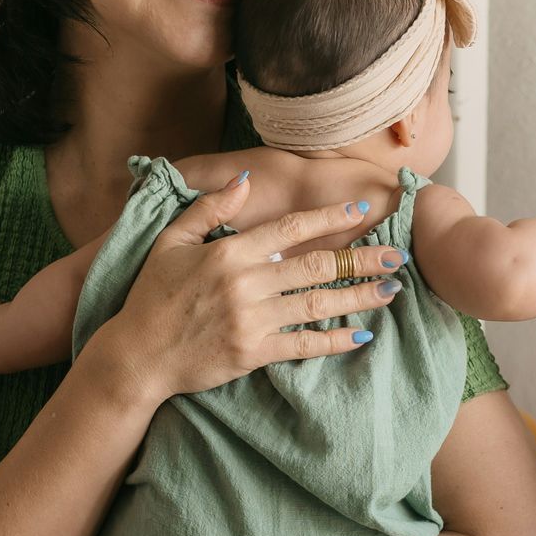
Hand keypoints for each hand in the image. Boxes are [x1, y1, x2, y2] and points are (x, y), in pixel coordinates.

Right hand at [81, 177, 407, 404]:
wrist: (138, 356)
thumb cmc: (153, 296)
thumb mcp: (171, 242)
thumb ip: (209, 208)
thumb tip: (245, 180)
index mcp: (228, 252)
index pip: (290, 228)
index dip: (329, 217)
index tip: (362, 210)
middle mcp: (244, 283)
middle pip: (316, 266)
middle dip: (361, 259)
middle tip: (397, 255)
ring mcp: (251, 319)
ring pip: (317, 304)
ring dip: (359, 297)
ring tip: (391, 290)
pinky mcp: (253, 352)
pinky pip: (304, 344)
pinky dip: (335, 341)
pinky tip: (362, 335)